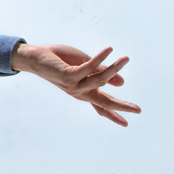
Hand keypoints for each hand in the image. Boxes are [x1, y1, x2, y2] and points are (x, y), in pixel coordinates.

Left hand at [12, 42, 140, 126]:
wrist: (35, 57)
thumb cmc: (60, 61)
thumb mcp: (84, 66)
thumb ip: (101, 73)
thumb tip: (122, 83)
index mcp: (84, 91)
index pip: (101, 105)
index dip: (113, 114)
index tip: (126, 123)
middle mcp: (79, 92)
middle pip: (103, 102)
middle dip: (120, 106)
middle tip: (137, 110)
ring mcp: (73, 85)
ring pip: (99, 80)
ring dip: (113, 68)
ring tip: (125, 58)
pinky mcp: (68, 76)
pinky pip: (88, 67)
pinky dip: (100, 58)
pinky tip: (109, 50)